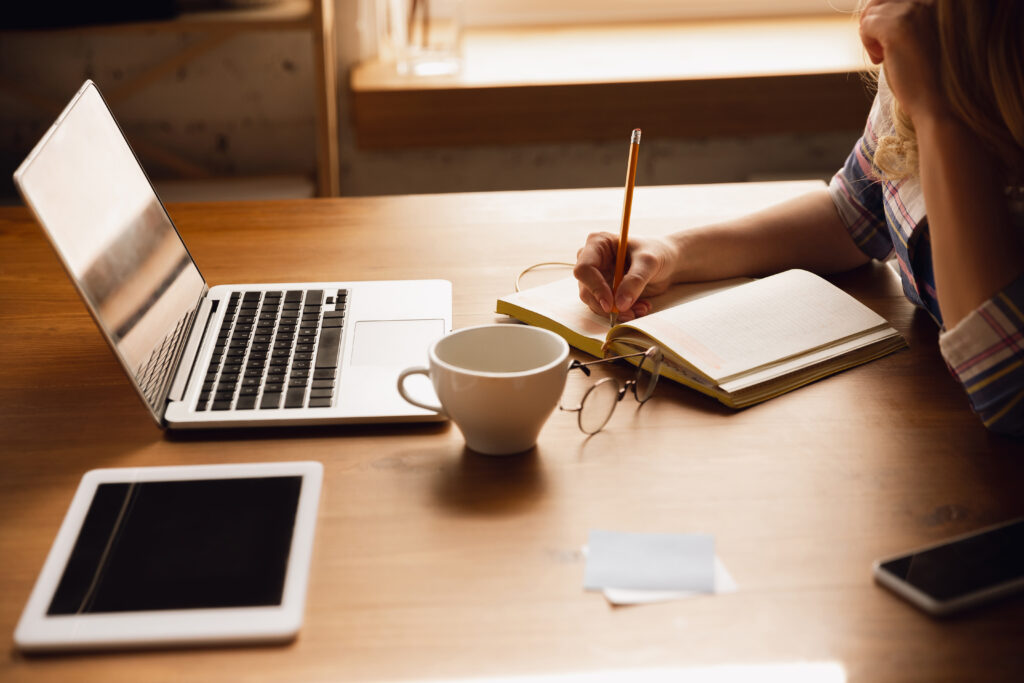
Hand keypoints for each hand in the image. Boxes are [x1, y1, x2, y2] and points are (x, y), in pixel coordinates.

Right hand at [573, 232, 678, 321]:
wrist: (667, 262)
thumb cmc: (657, 253)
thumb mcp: (649, 263)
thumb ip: (635, 281)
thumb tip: (620, 305)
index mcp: (597, 244)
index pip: (584, 269)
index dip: (595, 288)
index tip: (611, 305)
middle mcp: (592, 260)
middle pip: (586, 289)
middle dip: (608, 305)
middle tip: (630, 312)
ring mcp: (596, 277)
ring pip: (595, 302)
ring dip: (618, 311)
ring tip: (641, 308)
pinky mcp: (603, 291)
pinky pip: (605, 308)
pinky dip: (622, 312)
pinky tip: (640, 307)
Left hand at [859, 0, 948, 123]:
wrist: (941, 102)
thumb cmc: (933, 74)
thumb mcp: (926, 36)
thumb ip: (911, 19)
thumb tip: (878, 9)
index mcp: (942, 1)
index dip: (889, 16)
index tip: (895, 41)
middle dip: (876, 22)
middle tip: (883, 50)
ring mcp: (916, 9)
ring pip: (873, 9)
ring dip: (872, 33)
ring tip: (885, 56)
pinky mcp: (899, 25)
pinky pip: (866, 24)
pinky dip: (867, 43)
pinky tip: (881, 60)